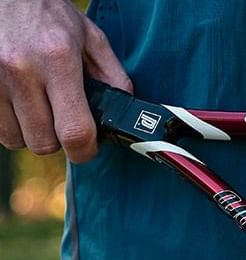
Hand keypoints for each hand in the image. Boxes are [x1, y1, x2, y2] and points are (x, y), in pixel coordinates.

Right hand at [0, 0, 131, 161]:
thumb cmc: (48, 14)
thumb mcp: (90, 38)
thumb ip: (112, 76)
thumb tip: (125, 111)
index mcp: (58, 60)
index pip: (74, 131)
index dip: (85, 151)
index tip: (88, 148)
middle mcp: (22, 71)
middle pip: (43, 142)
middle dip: (58, 140)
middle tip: (63, 122)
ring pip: (15, 139)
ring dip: (31, 133)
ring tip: (40, 109)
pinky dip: (11, 123)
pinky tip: (21, 104)